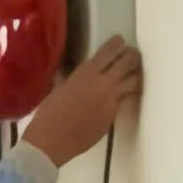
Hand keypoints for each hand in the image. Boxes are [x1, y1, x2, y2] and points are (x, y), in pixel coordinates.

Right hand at [21, 37, 143, 164]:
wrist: (51, 141)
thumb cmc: (47, 115)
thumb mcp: (58, 90)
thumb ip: (71, 80)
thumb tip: (72, 75)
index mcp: (84, 73)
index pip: (107, 51)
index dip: (116, 43)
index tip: (119, 41)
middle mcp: (102, 82)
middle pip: (127, 62)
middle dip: (132, 56)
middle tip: (133, 55)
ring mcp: (111, 99)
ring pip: (134, 80)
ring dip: (135, 75)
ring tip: (134, 74)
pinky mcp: (114, 114)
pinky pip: (125, 99)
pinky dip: (125, 94)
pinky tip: (123, 94)